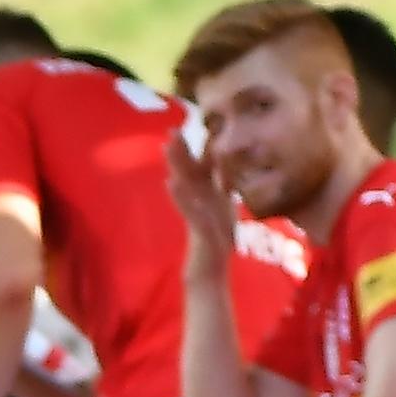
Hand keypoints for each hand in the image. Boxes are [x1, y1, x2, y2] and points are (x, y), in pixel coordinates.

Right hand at [164, 128, 236, 268]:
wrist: (209, 271)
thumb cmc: (215, 242)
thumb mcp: (224, 211)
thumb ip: (222, 191)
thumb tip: (228, 173)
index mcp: (209, 195)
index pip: (206, 167)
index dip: (205, 148)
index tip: (206, 125)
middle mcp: (201, 201)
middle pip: (190, 171)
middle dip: (182, 151)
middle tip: (172, 129)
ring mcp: (197, 213)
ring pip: (185, 185)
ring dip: (176, 166)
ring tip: (166, 146)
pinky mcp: (196, 229)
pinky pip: (187, 209)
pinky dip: (180, 196)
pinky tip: (171, 182)